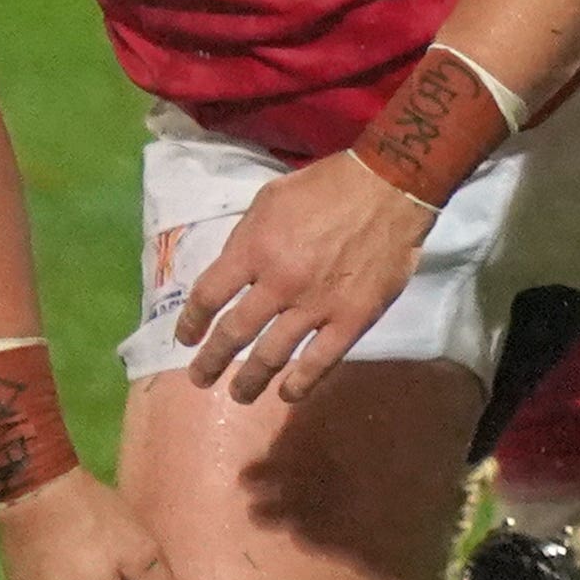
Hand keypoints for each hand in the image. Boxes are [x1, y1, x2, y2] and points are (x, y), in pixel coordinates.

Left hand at [173, 150, 433, 402]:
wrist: (391, 186)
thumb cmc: (327, 186)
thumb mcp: (271, 198)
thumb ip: (246, 238)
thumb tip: (231, 273)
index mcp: (254, 248)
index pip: (208, 296)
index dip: (191, 322)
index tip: (187, 338)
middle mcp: (279, 282)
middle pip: (233, 334)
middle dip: (211, 361)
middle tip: (201, 378)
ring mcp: (316, 305)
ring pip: (272, 356)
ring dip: (250, 381)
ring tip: (240, 394)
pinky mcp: (352, 318)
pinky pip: (320, 362)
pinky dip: (300, 383)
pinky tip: (288, 393)